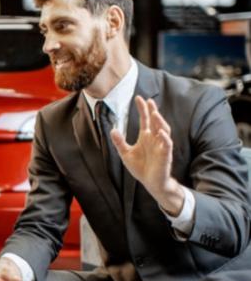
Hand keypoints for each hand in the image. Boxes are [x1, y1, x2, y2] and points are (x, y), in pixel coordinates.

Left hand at [110, 97, 185, 214]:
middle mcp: (155, 139)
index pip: (145, 120)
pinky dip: (164, 138)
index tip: (138, 98)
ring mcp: (161, 146)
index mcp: (146, 137)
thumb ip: (119, 142)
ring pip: (163, 130)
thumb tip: (112, 130)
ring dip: (159, 122)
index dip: (142, 109)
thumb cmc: (141, 168)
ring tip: (154, 113)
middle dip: (152, 111)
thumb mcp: (126, 154)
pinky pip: (167, 145)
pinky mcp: (165, 155)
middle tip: (148, 101)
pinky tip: (159, 132)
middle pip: (155, 122)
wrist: (150, 183)